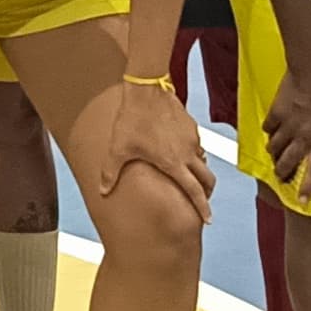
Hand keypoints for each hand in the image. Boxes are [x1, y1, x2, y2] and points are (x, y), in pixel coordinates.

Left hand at [93, 77, 216, 222]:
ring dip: (199, 171)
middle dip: (207, 193)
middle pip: (207, 179)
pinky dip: (194, 153)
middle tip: (202, 200)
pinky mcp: (192, 126)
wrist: (146, 90)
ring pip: (203, 161)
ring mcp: (192, 138)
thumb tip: (103, 191)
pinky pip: (197, 145)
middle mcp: (188, 153)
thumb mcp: (118, 149)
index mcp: (173, 163)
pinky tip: (180, 152)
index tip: (207, 220)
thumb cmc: (132, 119)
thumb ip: (111, 172)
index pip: (194, 191)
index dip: (202, 207)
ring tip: (189, 176)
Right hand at [264, 55, 310, 214]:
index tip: (302, 201)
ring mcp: (287, 127)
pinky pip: (268, 128)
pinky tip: (272, 128)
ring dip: (274, 153)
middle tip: (281, 175)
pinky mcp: (275, 114)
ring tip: (275, 153)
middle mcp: (302, 138)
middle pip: (287, 163)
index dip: (307, 188)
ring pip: (274, 148)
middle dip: (282, 173)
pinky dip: (269, 130)